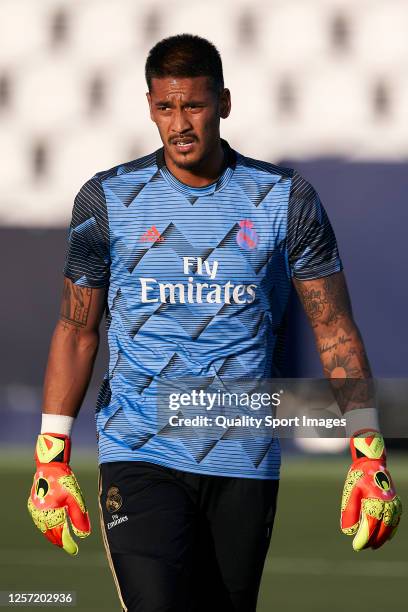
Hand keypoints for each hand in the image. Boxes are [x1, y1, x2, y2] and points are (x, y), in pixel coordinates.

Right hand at [27, 433, 90, 554]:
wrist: (50, 465)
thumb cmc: (64, 481)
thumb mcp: (75, 499)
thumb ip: (79, 518)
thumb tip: (84, 535)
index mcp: (50, 514)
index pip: (59, 535)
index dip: (67, 544)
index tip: (74, 550)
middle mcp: (39, 514)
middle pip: (50, 533)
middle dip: (60, 541)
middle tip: (69, 546)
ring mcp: (35, 509)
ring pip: (44, 527)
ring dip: (52, 534)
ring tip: (62, 539)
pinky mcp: (33, 504)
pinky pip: (40, 519)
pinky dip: (47, 525)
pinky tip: (53, 525)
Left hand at [340, 430, 401, 550]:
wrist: (372, 463)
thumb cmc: (359, 477)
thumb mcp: (350, 492)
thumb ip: (349, 512)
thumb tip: (348, 532)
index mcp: (374, 503)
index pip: (369, 527)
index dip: (363, 539)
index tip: (356, 546)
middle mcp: (386, 506)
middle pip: (381, 530)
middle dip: (372, 541)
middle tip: (363, 547)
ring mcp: (394, 505)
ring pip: (390, 527)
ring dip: (382, 538)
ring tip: (373, 545)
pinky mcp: (396, 503)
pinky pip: (396, 521)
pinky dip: (391, 530)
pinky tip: (385, 536)